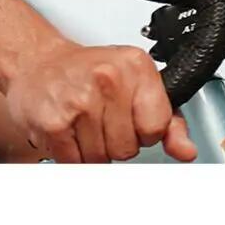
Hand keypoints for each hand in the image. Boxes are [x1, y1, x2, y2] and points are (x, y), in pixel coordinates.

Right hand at [5, 41, 197, 162]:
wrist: (38, 61)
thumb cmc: (86, 70)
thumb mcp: (134, 81)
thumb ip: (166, 117)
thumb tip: (185, 149)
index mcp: (135, 65)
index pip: (157, 126)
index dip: (144, 130)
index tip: (130, 118)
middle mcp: (109, 78)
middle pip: (128, 148)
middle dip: (115, 141)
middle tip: (101, 118)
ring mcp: (80, 101)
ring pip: (102, 159)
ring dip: (92, 149)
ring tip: (83, 121)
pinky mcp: (55, 122)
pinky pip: (76, 163)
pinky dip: (72, 154)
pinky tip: (69, 129)